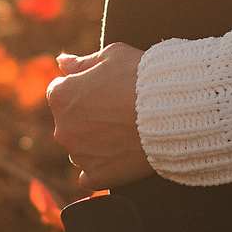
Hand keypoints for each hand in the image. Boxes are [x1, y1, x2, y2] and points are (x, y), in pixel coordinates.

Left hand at [47, 44, 151, 190]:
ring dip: (94, 142)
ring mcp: (79, 155)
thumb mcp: (111, 56)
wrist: (172, 110)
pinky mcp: (98, 175)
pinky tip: (119, 155)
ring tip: (124, 131)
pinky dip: (102, 167)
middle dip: (87, 117)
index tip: (105, 91)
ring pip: (79, 149)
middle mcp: (62, 128)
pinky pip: (90, 175)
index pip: (60, 92)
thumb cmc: (141, 77)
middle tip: (118, 111)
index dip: (84, 90)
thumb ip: (81, 63)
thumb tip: (61, 63)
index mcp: (61, 96)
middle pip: (68, 122)